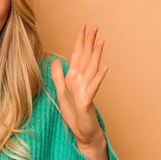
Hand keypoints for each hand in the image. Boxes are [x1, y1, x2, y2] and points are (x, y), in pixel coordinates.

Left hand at [51, 25, 108, 159]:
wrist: (82, 133)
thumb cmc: (74, 114)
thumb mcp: (61, 93)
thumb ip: (58, 76)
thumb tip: (56, 60)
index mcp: (74, 78)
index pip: (78, 55)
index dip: (80, 41)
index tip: (83, 26)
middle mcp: (81, 81)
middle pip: (86, 58)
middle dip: (89, 42)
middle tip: (94, 26)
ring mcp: (86, 91)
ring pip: (91, 69)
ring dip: (96, 55)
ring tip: (100, 41)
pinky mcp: (87, 102)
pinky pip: (93, 88)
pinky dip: (98, 78)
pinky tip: (104, 68)